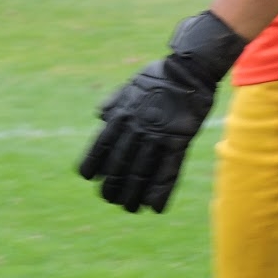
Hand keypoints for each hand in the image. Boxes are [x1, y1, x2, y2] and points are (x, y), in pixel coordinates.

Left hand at [79, 11, 246, 212]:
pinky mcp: (178, 141)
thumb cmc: (159, 76)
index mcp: (122, 115)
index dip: (93, 164)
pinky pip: (168, 171)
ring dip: (133, 195)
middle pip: (119, 165)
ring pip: (141, 173)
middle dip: (112, 186)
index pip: (101, 146)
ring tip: (128, 208)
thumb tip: (99, 116)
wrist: (188, 70)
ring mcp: (158, 136)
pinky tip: (154, 207)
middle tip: (109, 198)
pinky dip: (160, 191)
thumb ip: (114, 103)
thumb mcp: (130, 86)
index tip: (88, 177)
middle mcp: (136, 128)